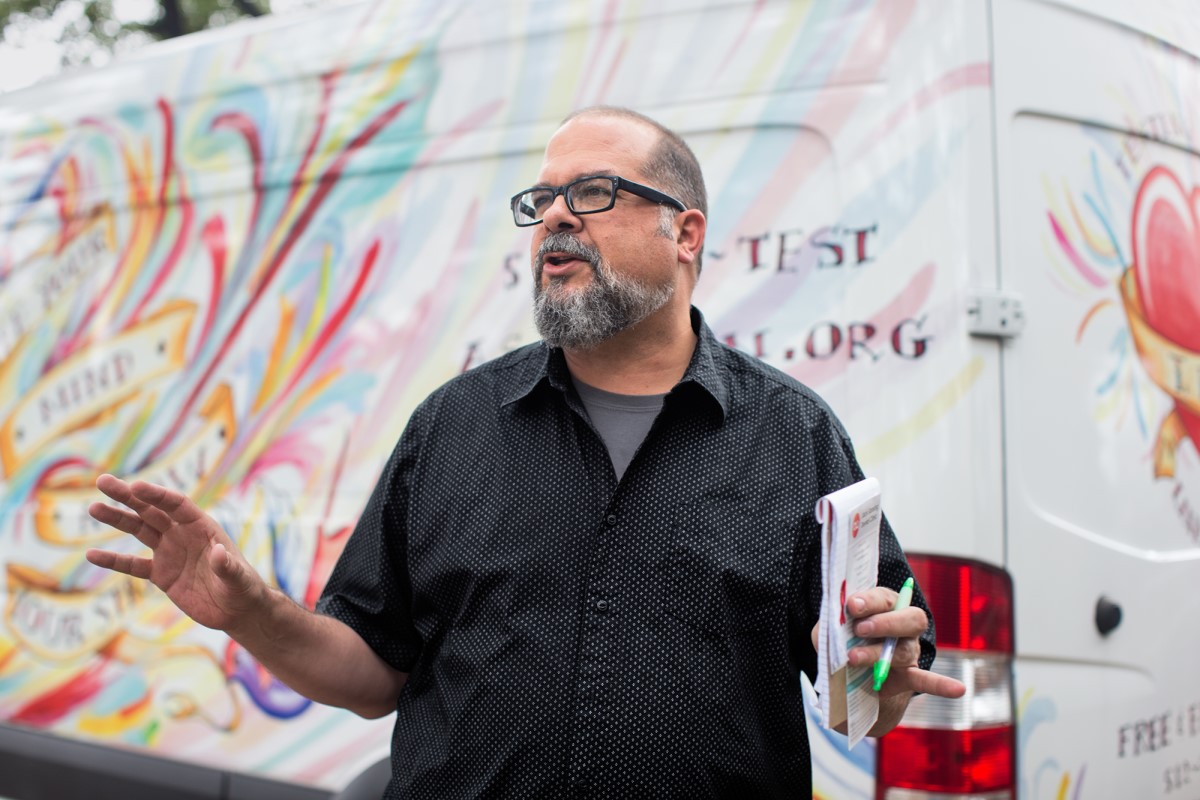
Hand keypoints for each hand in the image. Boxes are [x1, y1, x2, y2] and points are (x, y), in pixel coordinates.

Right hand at [85, 474, 266, 632]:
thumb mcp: (237, 579)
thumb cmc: (243, 589)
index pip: (176, 505)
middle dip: (128, 496)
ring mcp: (170, 553)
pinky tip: (91, 555)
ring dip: (117, 519)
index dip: (157, 495)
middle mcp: (183, 535)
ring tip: (93, 508)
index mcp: (202, 527)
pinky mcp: (161, 574)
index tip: (135, 486)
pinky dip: (114, 560)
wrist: (237, 611)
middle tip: (103, 482)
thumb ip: (227, 566)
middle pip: (152, 510)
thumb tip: (219, 553)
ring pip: (139, 530)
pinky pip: (133, 565)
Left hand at [844, 587, 965, 700]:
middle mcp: (902, 624)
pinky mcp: (908, 675)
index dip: (869, 600)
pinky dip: (942, 685)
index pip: (884, 597)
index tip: (852, 605)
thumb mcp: (832, 629)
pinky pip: (927, 679)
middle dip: (885, 622)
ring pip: (904, 649)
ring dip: (878, 654)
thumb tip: (834, 627)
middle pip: (909, 618)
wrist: (849, 673)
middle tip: (860, 629)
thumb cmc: (841, 640)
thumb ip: (833, 625)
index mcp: (884, 604)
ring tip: (853, 659)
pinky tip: (959, 689)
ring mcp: (908, 649)